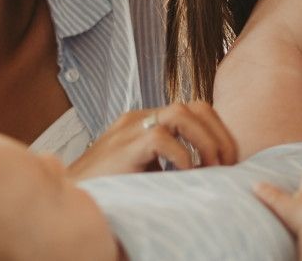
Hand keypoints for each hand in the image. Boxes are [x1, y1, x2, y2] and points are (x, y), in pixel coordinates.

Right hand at [66, 101, 237, 179]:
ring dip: (204, 141)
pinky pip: (160, 137)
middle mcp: (139, 119)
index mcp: (146, 122)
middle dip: (218, 133)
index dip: (217, 130)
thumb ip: (170, 163)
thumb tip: (209, 172)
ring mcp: (130, 129)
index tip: (228, 160)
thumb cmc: (109, 188)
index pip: (194, 110)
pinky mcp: (124, 146)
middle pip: (194, 105)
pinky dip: (181, 156)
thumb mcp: (146, 170)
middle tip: (227, 164)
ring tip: (210, 167)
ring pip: (180, 112)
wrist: (73, 196)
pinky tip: (183, 174)